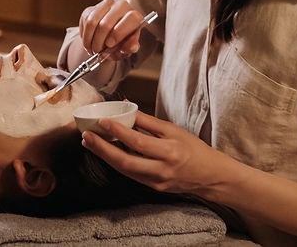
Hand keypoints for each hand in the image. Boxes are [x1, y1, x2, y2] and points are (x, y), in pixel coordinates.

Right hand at [79, 0, 144, 59]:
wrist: (108, 39)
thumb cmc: (121, 44)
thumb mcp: (127, 49)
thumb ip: (130, 47)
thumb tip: (132, 47)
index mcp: (135, 16)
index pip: (130, 19)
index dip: (118, 34)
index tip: (109, 44)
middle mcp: (122, 6)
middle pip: (106, 23)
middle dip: (99, 42)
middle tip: (98, 51)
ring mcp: (106, 5)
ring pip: (92, 22)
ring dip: (89, 40)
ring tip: (92, 49)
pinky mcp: (91, 8)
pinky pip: (84, 21)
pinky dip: (84, 36)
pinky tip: (89, 42)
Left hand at [81, 111, 237, 195]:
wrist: (210, 175)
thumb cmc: (195, 150)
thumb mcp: (174, 131)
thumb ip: (149, 123)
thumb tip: (128, 109)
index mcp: (170, 152)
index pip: (138, 142)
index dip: (118, 132)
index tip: (102, 122)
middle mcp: (161, 170)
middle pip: (125, 161)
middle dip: (102, 149)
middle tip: (87, 136)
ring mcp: (156, 182)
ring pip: (124, 170)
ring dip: (105, 156)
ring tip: (91, 143)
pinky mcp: (153, 188)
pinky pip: (131, 174)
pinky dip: (117, 163)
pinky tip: (107, 153)